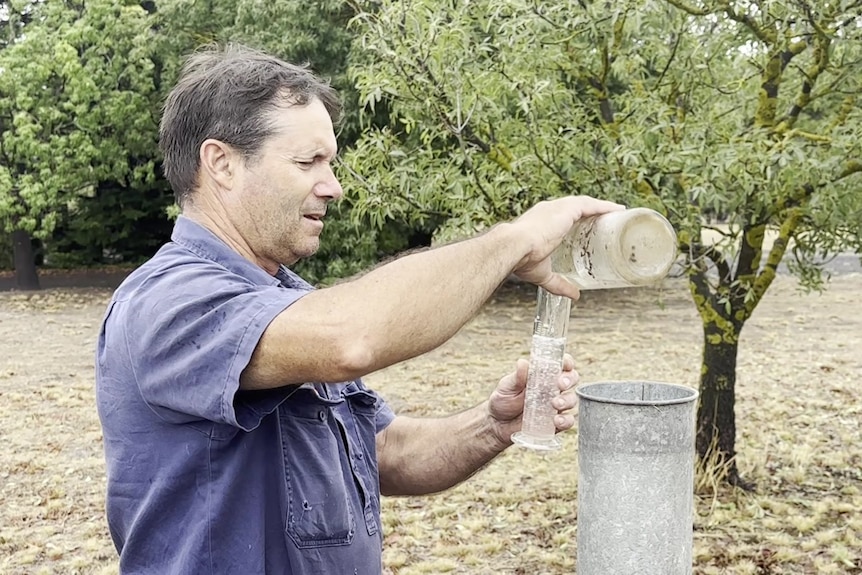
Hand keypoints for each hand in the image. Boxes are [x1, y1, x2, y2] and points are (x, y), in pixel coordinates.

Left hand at [486, 354, 578, 447]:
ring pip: (571, 399)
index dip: (566, 361)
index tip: (564, 364)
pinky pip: (568, 421)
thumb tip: (523, 362)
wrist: (497, 424)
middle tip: (559, 384)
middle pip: (571, 379)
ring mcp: (555, 406)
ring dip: (566, 400)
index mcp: (542, 375)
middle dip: (569, 380)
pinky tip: (556, 421)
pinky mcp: (555, 423)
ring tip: (555, 404)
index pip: (560, 364)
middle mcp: (552, 388)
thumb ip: (517, 377)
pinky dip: (566, 420)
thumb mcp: (507, 387)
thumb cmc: (503, 400)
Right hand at [509, 196, 623, 297]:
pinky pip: (590, 205)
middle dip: (591, 213)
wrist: (514, 247)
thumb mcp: (543, 273)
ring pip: (585, 204)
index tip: (589, 226)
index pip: (562, 217)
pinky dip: (604, 206)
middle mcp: (549, 210)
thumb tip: (574, 295)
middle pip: (576, 208)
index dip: (577, 220)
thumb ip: (558, 283)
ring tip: (617, 213)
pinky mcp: (566, 209)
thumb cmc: (521, 259)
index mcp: (540, 222)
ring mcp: (557, 208)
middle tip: (607, 222)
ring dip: (602, 207)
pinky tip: (616, 209)